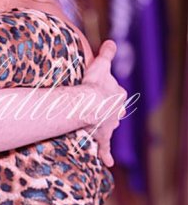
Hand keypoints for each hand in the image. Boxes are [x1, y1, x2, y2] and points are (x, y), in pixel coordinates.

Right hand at [80, 40, 126, 166]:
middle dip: (110, 112)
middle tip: (103, 112)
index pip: (115, 93)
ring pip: (110, 128)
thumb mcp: (100, 65)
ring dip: (107, 130)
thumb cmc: (92, 85)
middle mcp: (116, 111)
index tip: (102, 91)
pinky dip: (106, 154)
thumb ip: (106, 53)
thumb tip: (111, 42)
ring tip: (102, 131)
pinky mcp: (102, 137)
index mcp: (117, 95)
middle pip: (115, 112)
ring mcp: (109, 125)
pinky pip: (104, 147)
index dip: (108, 92)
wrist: (88, 104)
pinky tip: (108, 162)